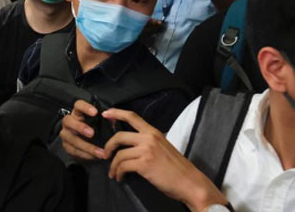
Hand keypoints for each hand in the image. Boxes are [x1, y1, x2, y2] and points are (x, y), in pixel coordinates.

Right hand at [59, 99, 107, 160]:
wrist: (86, 146)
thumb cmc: (94, 131)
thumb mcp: (101, 125)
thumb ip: (107, 121)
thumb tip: (113, 117)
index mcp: (78, 113)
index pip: (78, 105)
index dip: (85, 107)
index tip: (95, 112)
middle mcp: (69, 122)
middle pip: (68, 120)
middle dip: (80, 127)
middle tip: (92, 133)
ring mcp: (65, 134)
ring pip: (71, 138)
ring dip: (86, 146)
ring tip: (100, 152)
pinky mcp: (66, 146)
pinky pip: (73, 150)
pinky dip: (85, 154)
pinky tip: (94, 157)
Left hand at [101, 108, 226, 210]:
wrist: (189, 182)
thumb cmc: (177, 167)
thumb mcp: (163, 146)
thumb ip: (149, 142)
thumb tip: (133, 145)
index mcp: (153, 132)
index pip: (132, 116)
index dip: (116, 113)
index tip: (105, 114)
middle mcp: (149, 138)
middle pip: (120, 136)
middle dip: (108, 146)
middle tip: (105, 154)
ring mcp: (146, 151)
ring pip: (119, 154)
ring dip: (113, 165)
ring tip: (113, 172)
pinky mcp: (144, 164)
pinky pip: (123, 166)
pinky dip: (118, 172)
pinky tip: (119, 177)